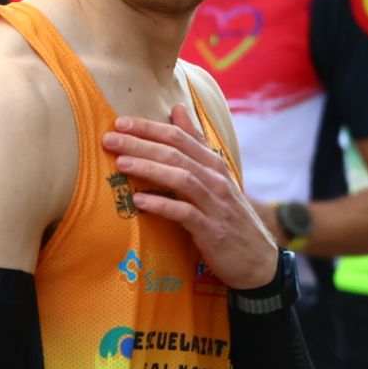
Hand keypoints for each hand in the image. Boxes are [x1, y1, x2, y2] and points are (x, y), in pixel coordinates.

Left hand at [102, 105, 278, 289]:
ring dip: (149, 168)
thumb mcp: (215, 176)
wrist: (257, 260)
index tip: (121, 122)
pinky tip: (140, 202)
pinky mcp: (212, 231)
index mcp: (214, 164)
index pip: (180, 137)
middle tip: (110, 137)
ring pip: (181, 178)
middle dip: (141, 143)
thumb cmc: (228, 215)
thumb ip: (195, 144)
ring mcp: (215, 205)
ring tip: (121, 163)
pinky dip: (162, 205)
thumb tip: (178, 108)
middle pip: (176, 153)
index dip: (150, 127)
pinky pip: (185, 214)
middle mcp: (216, 180)